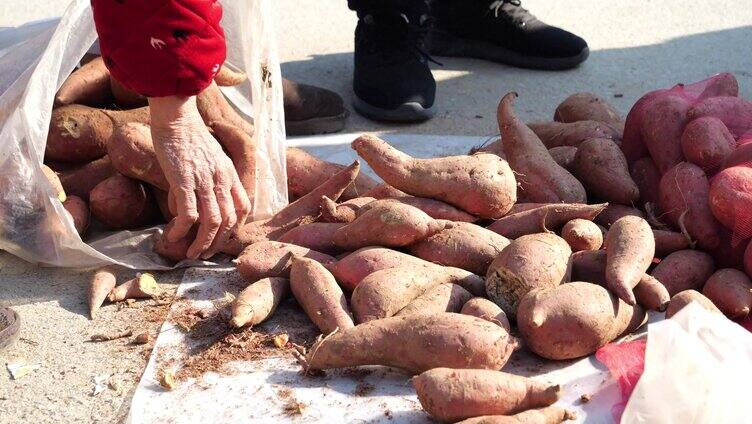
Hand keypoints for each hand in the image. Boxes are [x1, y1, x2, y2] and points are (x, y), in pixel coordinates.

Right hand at [149, 95, 251, 259]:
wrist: (176, 115)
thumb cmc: (187, 134)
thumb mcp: (208, 156)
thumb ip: (207, 178)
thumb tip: (190, 201)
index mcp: (229, 173)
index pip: (243, 208)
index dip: (235, 228)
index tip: (222, 238)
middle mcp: (221, 179)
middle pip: (229, 221)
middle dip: (217, 243)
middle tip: (204, 254)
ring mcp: (205, 180)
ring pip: (212, 222)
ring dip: (202, 243)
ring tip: (190, 253)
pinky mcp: (184, 180)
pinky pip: (188, 214)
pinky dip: (181, 230)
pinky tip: (172, 235)